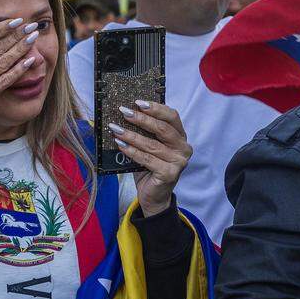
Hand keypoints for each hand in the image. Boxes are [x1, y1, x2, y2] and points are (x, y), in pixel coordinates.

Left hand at [108, 101, 191, 216]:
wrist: (154, 196)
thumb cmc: (150, 168)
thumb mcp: (149, 146)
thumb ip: (145, 132)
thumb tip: (126, 113)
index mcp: (180, 137)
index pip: (172, 116)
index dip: (156, 108)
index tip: (138, 102)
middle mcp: (184, 148)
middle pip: (163, 128)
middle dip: (141, 119)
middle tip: (124, 112)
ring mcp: (179, 162)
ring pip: (152, 144)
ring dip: (131, 135)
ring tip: (116, 129)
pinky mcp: (170, 174)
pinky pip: (147, 159)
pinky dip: (132, 151)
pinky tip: (120, 144)